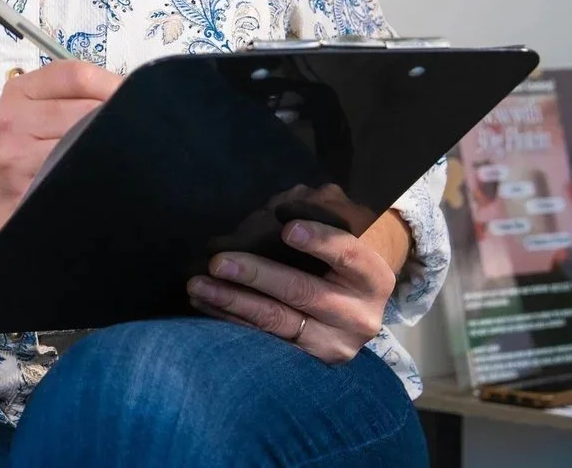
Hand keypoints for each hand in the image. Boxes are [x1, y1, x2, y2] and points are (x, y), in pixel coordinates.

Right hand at [0, 59, 120, 258]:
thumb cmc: (12, 154)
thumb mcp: (26, 111)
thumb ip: (69, 96)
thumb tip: (128, 94)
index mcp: (18, 92)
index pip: (76, 75)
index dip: (113, 85)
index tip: (133, 99)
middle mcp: (14, 121)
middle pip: (87, 110)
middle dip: (119, 119)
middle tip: (134, 132)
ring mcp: (18, 160)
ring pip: (85, 144)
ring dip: (110, 150)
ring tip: (115, 157)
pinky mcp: (28, 193)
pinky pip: (78, 177)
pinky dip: (96, 175)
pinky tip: (98, 177)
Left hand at [187, 217, 396, 363]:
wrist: (355, 309)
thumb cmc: (336, 260)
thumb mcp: (339, 235)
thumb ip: (313, 215)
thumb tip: (274, 208)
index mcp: (373, 277)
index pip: (349, 255)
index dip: (320, 241)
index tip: (287, 229)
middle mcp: (360, 316)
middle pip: (304, 292)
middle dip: (256, 274)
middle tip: (218, 261)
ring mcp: (334, 345)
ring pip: (278, 322)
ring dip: (232, 302)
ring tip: (198, 285)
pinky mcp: (309, 363)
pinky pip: (264, 342)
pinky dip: (231, 321)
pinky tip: (205, 304)